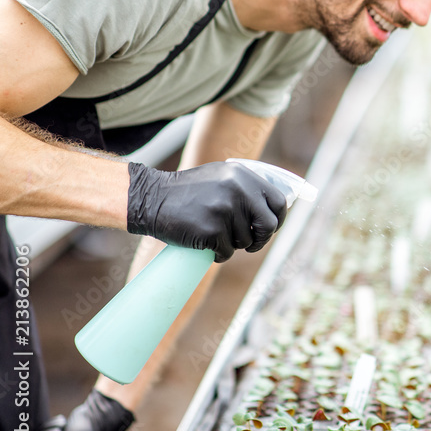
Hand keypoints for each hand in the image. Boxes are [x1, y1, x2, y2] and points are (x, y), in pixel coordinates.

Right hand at [126, 161, 286, 260]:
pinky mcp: (211, 230)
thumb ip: (246, 188)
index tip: (270, 228)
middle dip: (262, 239)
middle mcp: (238, 191)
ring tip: (214, 235)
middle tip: (251, 244)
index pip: (278, 202)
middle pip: (268, 225)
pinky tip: (205, 245)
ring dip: (233, 245)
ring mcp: (225, 210)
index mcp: (243, 176)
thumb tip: (273, 209)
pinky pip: (226, 252)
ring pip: (245, 241)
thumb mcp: (221, 178)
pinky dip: (218, 254)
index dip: (278, 219)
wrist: (151, 198)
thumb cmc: (188, 193)